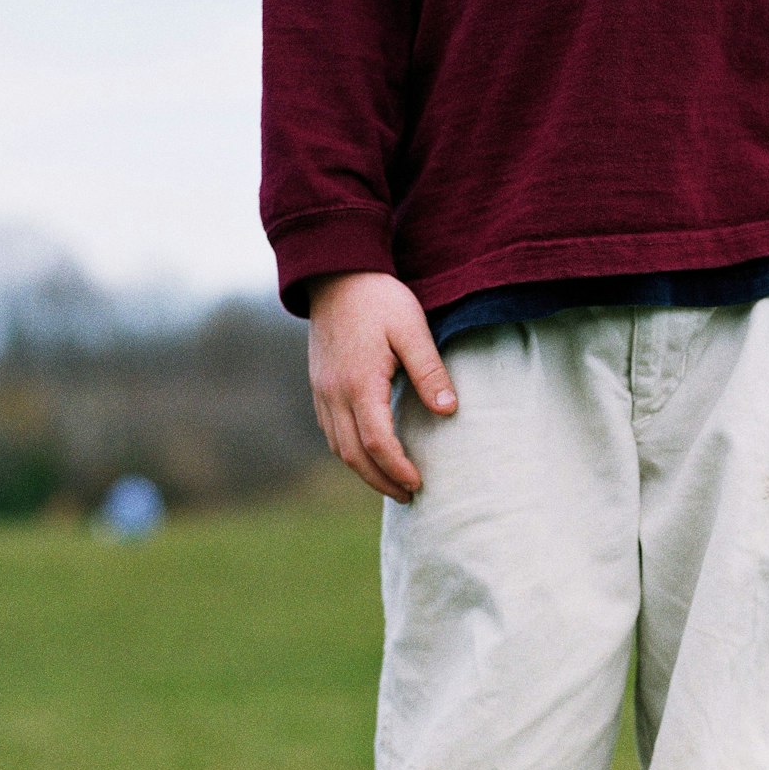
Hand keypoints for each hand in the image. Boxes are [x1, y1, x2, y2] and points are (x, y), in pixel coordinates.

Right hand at [308, 271, 456, 501]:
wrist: (336, 272)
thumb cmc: (379, 298)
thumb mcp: (413, 329)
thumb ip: (430, 372)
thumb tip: (448, 411)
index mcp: (359, 383)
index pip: (377, 442)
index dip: (398, 469)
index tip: (419, 484)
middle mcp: (334, 393)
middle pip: (353, 455)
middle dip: (381, 481)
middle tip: (409, 496)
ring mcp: (322, 390)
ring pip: (338, 447)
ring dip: (364, 471)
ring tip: (392, 484)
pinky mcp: (319, 385)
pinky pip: (330, 431)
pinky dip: (350, 451)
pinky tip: (370, 455)